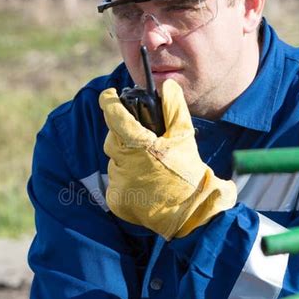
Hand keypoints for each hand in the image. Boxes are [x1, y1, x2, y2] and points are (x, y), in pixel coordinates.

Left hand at [99, 79, 235, 239]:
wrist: (190, 212)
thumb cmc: (188, 173)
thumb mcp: (184, 137)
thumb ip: (174, 108)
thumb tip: (168, 85)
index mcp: (140, 145)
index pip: (114, 117)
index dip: (108, 103)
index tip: (108, 96)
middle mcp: (125, 163)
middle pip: (113, 141)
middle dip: (124, 138)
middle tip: (144, 143)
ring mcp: (119, 183)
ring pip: (116, 162)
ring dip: (128, 161)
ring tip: (151, 169)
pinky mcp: (116, 200)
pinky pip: (116, 183)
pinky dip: (128, 181)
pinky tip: (145, 185)